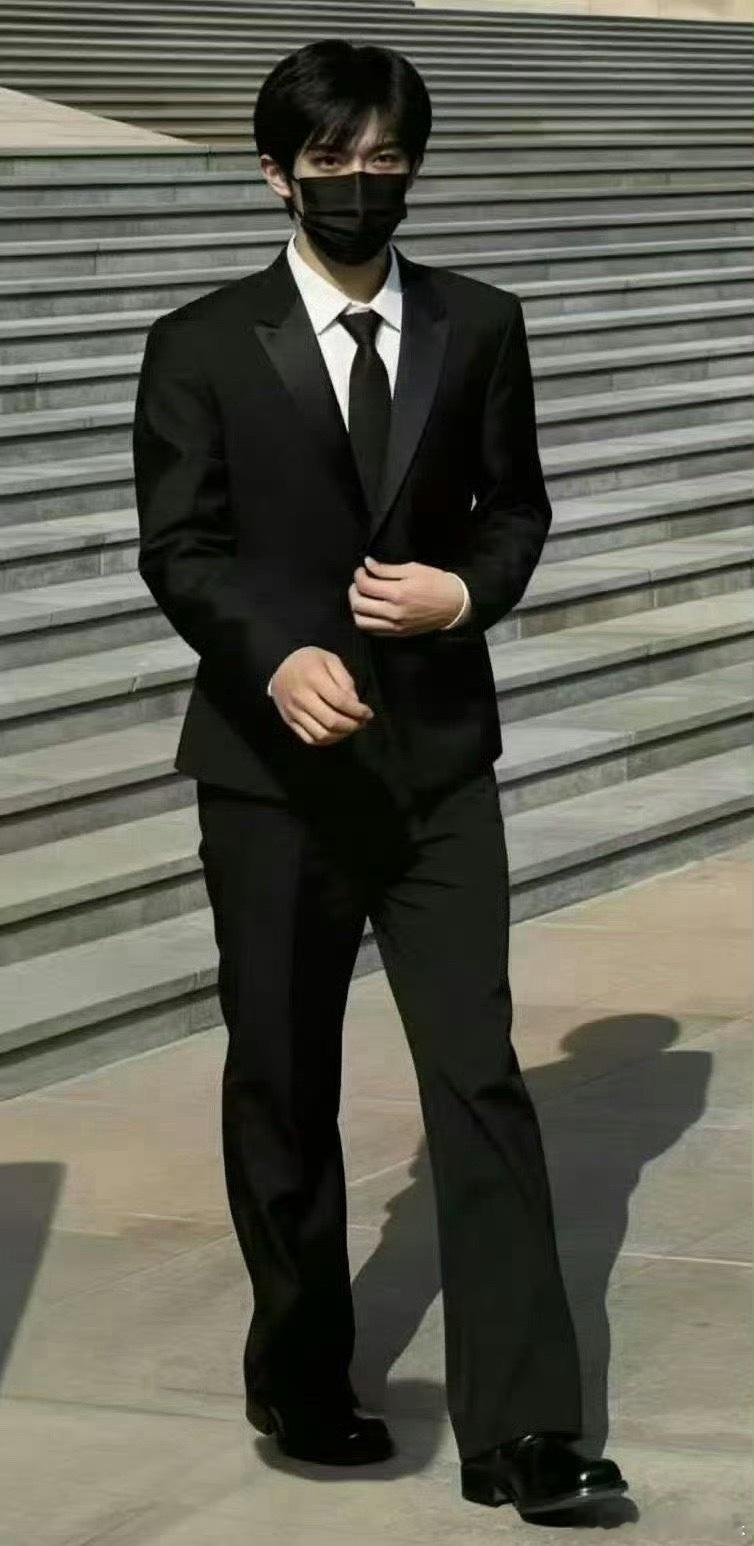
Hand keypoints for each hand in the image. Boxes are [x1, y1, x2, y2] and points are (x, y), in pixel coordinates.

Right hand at [269, 646, 373, 746]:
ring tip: (350, 729)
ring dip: (340, 736)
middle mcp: (301, 697)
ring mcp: (293, 712)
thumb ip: (345, 680)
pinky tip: (335, 734)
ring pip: (321, 734)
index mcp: (313, 678)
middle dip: (352, 725)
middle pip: (331, 721)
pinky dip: (326, 741)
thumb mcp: (330, 660)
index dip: (358, 711)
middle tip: (362, 723)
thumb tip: (355, 704)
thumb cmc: (309, 661)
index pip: (341, 702)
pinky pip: (309, 739)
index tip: (368, 713)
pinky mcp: (289, 721)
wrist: (278, 664)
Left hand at [349, 556, 464, 634]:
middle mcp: (393, 612)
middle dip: (354, 590)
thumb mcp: (413, 569)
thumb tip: (368, 563)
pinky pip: (372, 631)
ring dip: (356, 608)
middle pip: (358, 604)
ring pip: (361, 621)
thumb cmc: (436, 583)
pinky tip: (370, 610)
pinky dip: (365, 620)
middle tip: (359, 582)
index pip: (365, 585)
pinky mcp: (398, 634)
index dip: (359, 575)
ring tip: (362, 597)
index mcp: (398, 593)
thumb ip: (387, 569)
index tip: (362, 569)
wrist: (455, 606)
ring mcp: (395, 626)